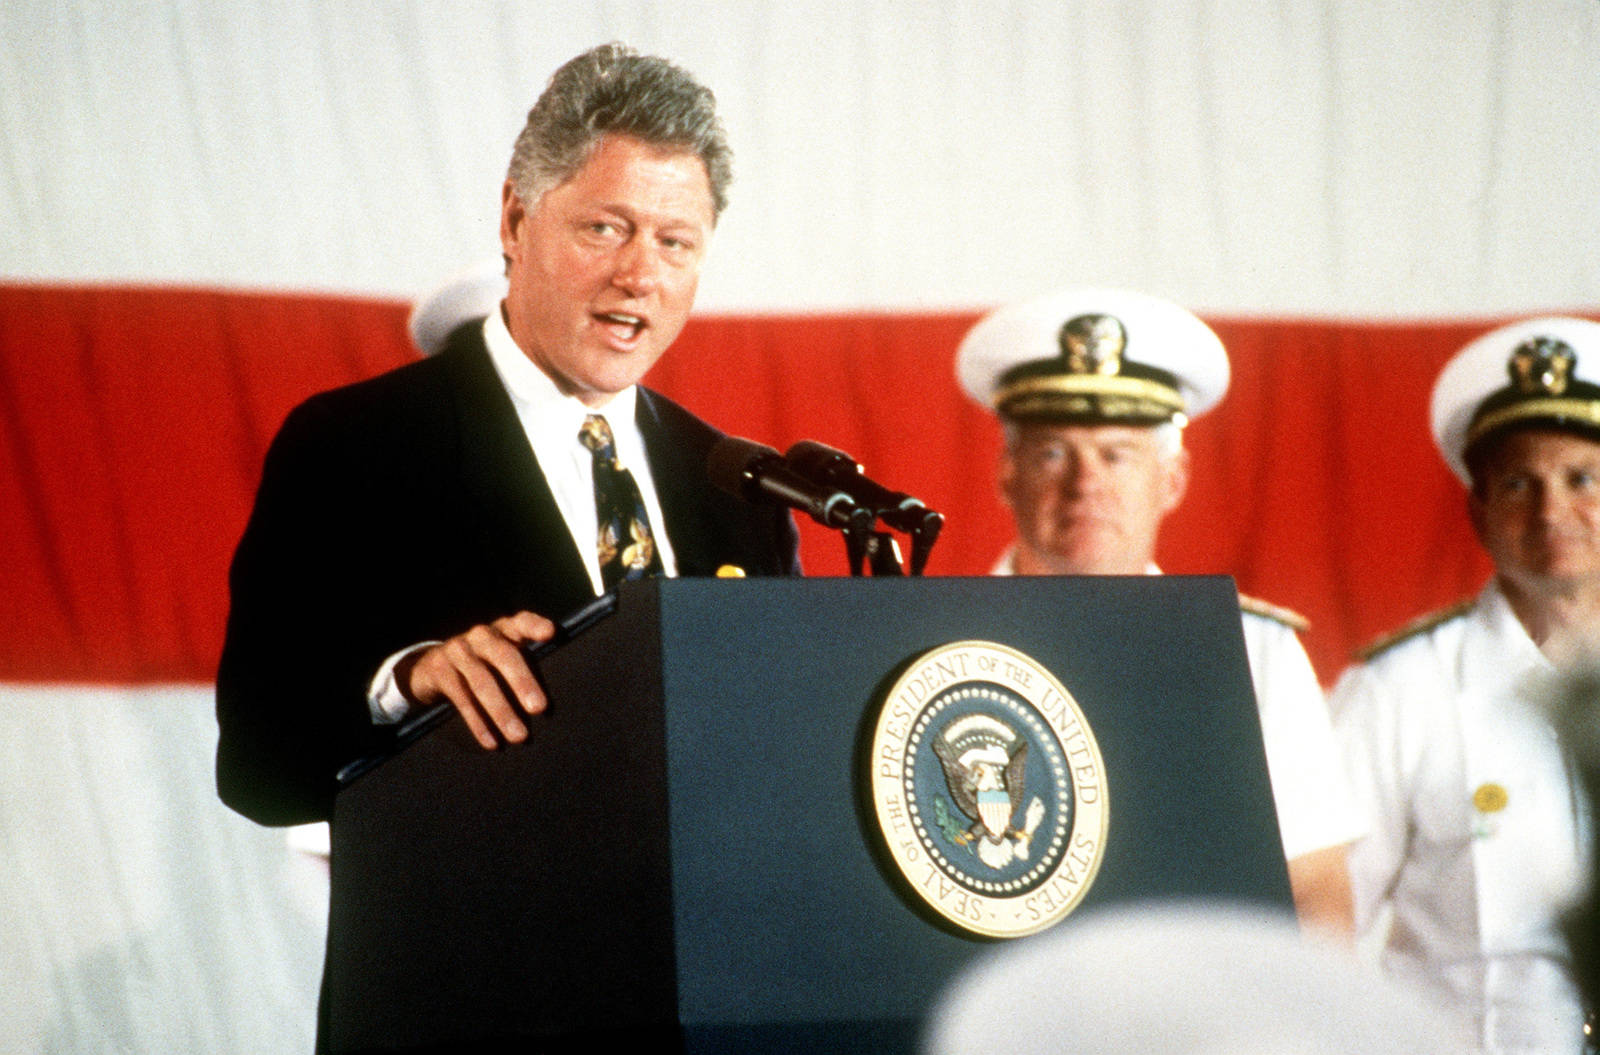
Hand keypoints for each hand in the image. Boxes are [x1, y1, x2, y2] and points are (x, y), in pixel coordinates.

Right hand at [396, 611, 555, 748]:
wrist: (432, 666)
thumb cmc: (484, 663)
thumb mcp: (503, 656)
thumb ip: (527, 664)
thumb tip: (552, 701)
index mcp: (504, 629)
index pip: (523, 622)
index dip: (536, 626)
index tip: (551, 633)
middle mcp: (482, 635)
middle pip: (504, 655)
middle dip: (523, 682)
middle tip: (539, 708)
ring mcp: (458, 650)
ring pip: (482, 682)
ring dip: (501, 711)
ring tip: (519, 736)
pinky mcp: (440, 670)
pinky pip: (461, 699)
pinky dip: (478, 723)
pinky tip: (492, 741)